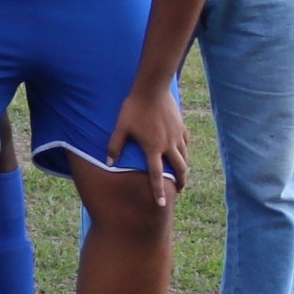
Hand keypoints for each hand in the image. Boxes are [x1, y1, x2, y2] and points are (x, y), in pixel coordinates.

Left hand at [105, 88, 189, 206]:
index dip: (158, 191)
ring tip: (181, 175)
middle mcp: (168, 145)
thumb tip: (108, 163)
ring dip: (184, 168)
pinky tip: (181, 152)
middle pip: (179, 169)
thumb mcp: (120, 128)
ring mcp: (178, 136)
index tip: (162, 204)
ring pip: (185, 157)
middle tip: (178, 190)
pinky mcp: (182, 127)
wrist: (152, 89)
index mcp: (153, 148)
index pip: (156, 175)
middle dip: (180, 182)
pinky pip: (186, 143)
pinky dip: (184, 150)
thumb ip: (114, 147)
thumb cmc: (133, 108)